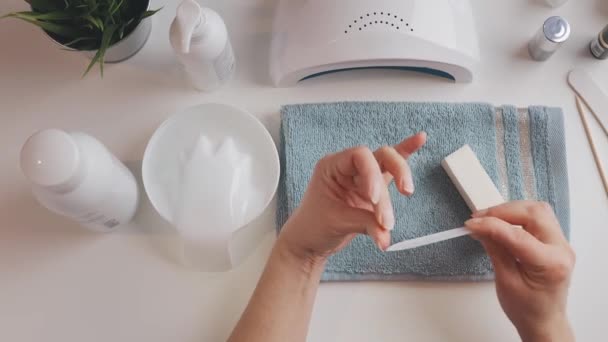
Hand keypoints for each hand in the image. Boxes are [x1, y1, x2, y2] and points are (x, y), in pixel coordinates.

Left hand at [277, 132, 426, 264]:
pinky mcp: (373, 190)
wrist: (309, 241)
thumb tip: (386, 234)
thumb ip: (366, 224)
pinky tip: (420, 139)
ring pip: (389, 168)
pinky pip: (391, 171)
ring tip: (388, 224)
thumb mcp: (338, 223)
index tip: (374, 199)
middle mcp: (348, 167)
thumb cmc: (313, 227)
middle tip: (393, 207)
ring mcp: (362, 177)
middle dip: (395, 176)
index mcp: (332, 166)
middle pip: (381, 157)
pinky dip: (406, 154)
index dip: (372, 174)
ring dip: (398, 189)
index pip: (360, 156)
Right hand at [465, 201, 575, 341]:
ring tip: (489, 219)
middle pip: (533, 213)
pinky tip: (502, 223)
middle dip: (502, 211)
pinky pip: (538, 217)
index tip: (471, 224)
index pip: (517, 235)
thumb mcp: (505, 280)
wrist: (543, 320)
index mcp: (551, 264)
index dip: (490, 225)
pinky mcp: (555, 240)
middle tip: (479, 218)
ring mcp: (561, 243)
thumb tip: (480, 227)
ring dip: (511, 210)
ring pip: (537, 210)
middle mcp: (561, 249)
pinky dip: (517, 216)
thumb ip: (495, 249)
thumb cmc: (526, 308)